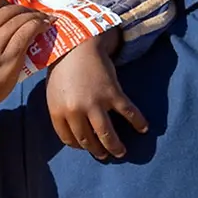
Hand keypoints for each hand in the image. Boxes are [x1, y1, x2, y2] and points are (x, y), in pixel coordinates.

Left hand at [46, 29, 148, 159]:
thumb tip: (73, 129)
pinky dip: (138, 122)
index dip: (79, 146)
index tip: (86, 147)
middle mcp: (76, 111)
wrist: (78, 43)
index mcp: (58, 111)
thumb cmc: (63, 66)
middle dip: (98, 151)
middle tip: (105, 155)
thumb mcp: (53, 91)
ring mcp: (96, 104)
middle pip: (88, 141)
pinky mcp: (113, 94)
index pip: (69, 139)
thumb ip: (61, 110)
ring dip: (115, 147)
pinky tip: (143, 128)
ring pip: (107, 135)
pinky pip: (128, 113)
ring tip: (120, 152)